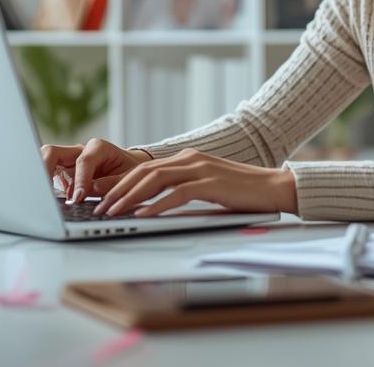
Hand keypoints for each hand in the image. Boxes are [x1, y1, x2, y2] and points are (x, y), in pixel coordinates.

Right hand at [41, 137, 152, 202]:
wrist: (129, 168)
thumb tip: (90, 189)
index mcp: (98, 147)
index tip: (78, 198)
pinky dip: (46, 185)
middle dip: (44, 169)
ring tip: (40, 195)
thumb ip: (110, 183)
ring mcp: (69, 160)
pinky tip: (49, 200)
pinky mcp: (64, 171)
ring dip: (41, 176)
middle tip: (42, 191)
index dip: (79, 180)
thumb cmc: (130, 171)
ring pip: (46, 160)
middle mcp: (80, 151)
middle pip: (53, 152)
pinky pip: (49, 174)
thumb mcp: (128, 178)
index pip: (83, 161)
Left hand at [96, 148, 297, 217]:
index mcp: (186, 158)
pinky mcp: (211, 183)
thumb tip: (154, 205)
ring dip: (130, 198)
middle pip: (143, 172)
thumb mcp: (206, 186)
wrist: (275, 187)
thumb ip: (182, 188)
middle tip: (99, 207)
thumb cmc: (241, 192)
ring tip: (113, 212)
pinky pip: (176, 194)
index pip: (144, 168)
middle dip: (117, 190)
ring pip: (154, 180)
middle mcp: (190, 158)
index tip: (101, 197)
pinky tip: (142, 216)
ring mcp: (200, 169)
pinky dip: (156, 205)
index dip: (120, 182)